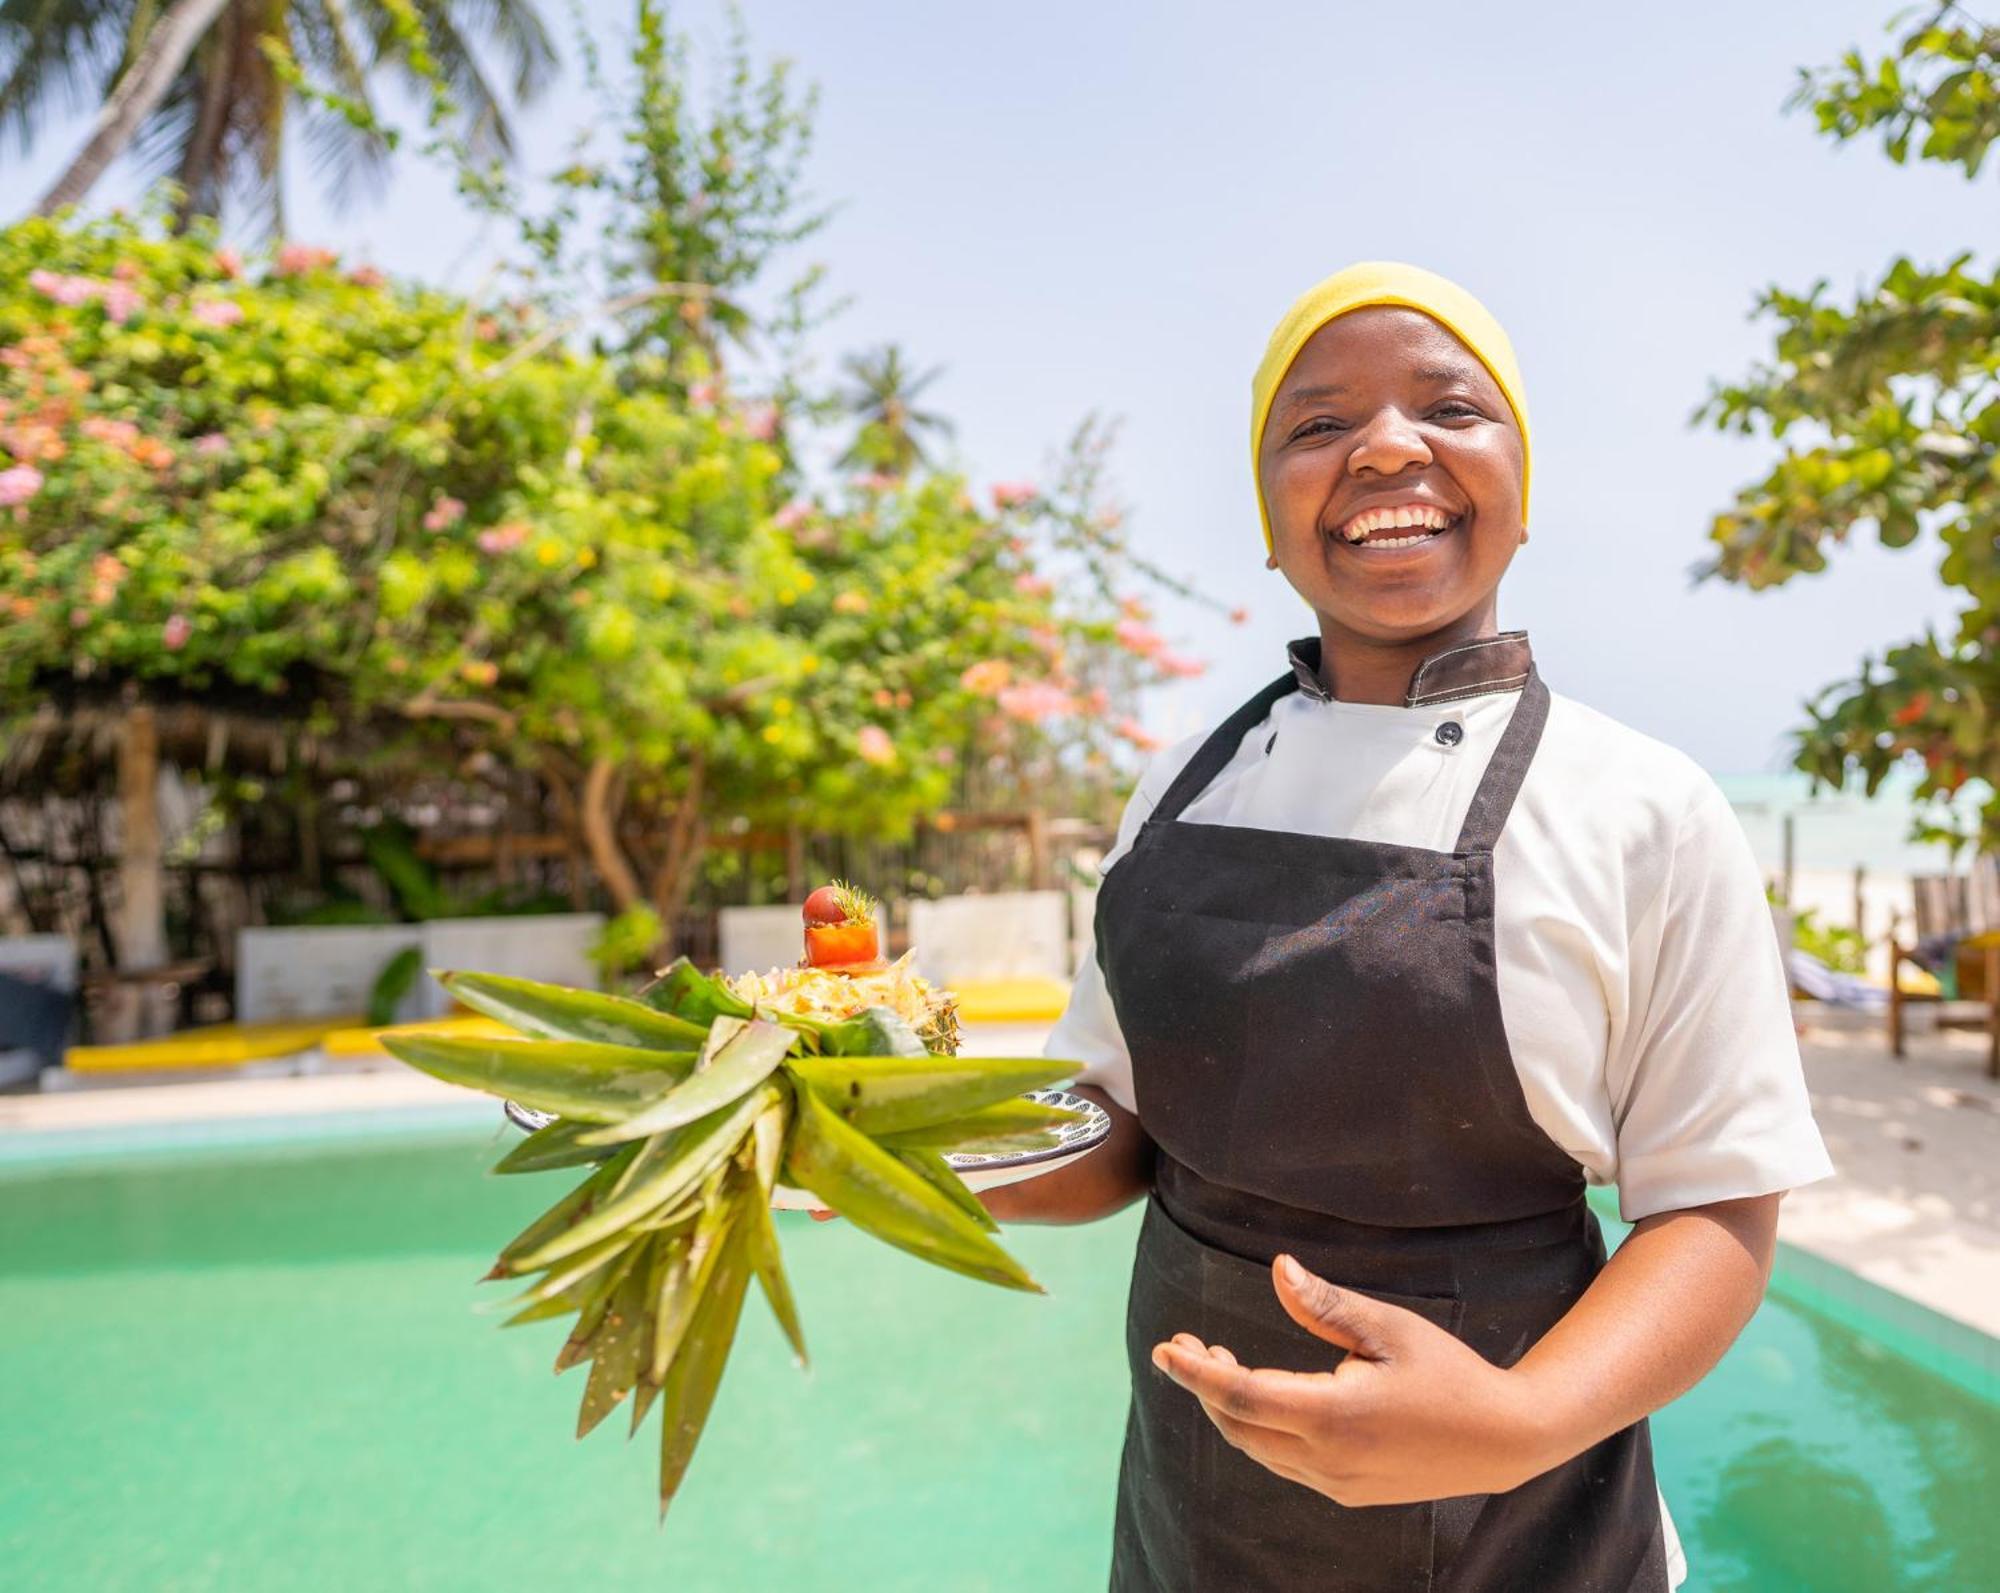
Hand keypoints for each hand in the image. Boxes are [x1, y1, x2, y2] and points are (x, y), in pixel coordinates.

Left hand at [1151, 1255, 1554, 1505]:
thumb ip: (1326, 1305)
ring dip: (1232, 1408)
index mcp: (1333, 1416)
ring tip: (1222, 1362)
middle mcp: (1327, 1459)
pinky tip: (1265, 1397)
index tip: (1165, 1349)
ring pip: (1259, 1449)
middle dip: (1206, 1386)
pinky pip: (1285, 1464)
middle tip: (1191, 1346)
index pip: (1241, 1396)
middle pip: (1240, 1426)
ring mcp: (1337, 1482)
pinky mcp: (1349, 1491)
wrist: (1505, 1439)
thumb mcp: (1389, 1328)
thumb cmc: (1450, 1373)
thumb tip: (1278, 1269)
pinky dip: (1260, 1430)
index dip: (1195, 1373)